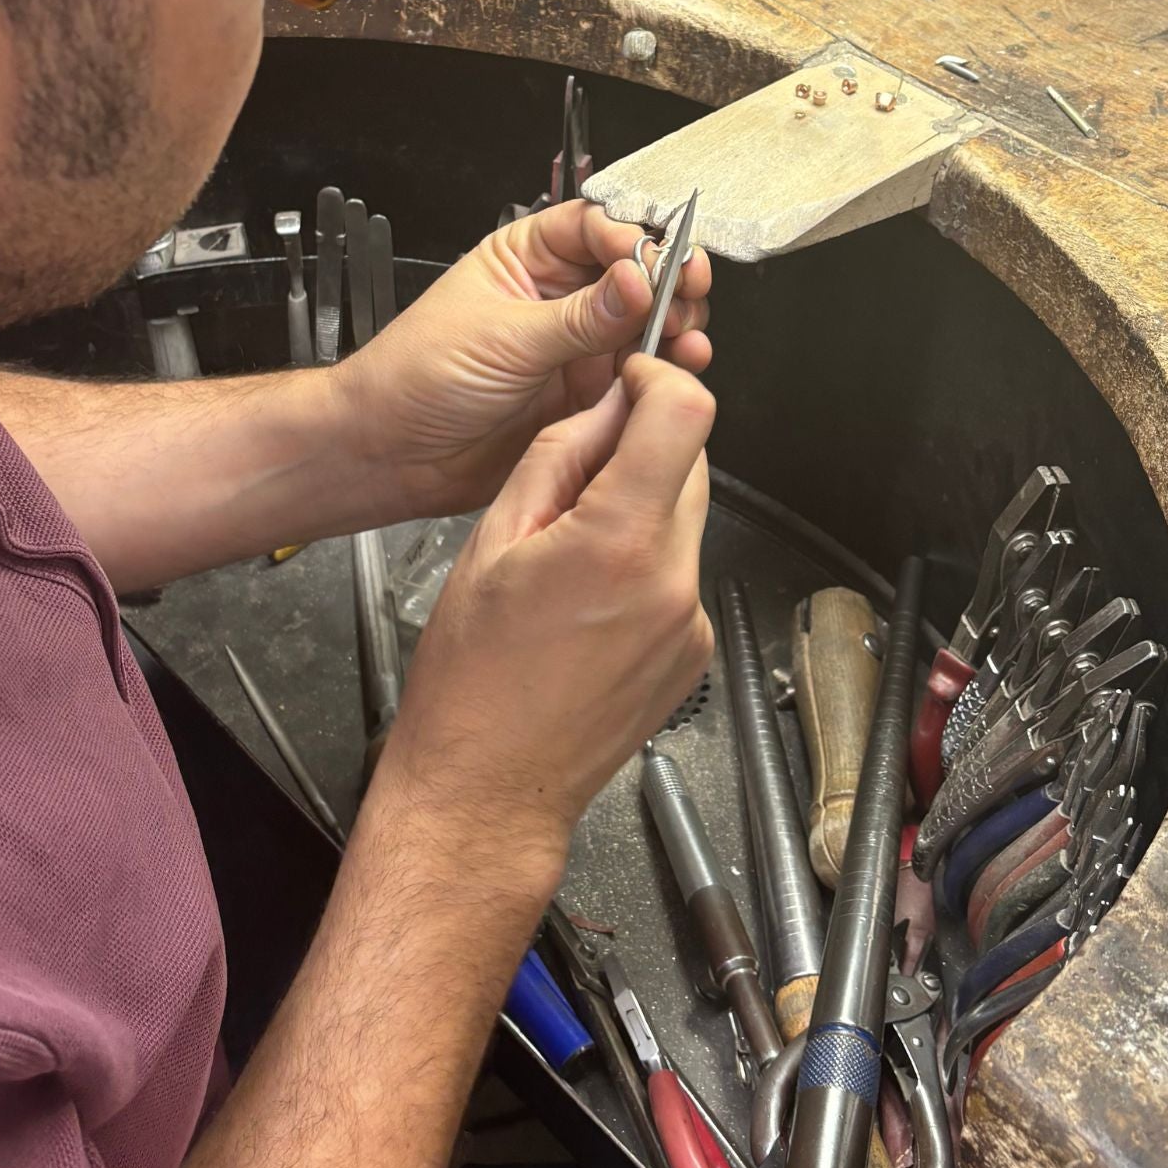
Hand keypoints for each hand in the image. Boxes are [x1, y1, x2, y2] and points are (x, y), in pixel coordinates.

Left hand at [334, 200, 710, 519]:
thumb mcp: (503, 338)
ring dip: (674, 326)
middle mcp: (557, 297)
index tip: (658, 265)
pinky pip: (638, 376)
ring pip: (644, 324)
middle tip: (686, 297)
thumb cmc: (414, 379)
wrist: (391, 455)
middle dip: (668, 281)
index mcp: (526, 258)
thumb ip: (578, 316)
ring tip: (684, 338)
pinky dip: (664, 372)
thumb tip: (639, 282)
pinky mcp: (585, 396)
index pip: (598, 228)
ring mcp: (574, 347)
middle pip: (633, 272)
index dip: (635, 241)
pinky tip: (676, 369)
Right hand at [379, 354, 715, 867]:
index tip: (627, 385)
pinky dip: (645, 562)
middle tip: (571, 481)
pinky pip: (680, 572)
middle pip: (689, 461)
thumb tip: (606, 404)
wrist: (488, 786)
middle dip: (639, 448)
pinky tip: (587, 599)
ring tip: (568, 553)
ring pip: (685, 516)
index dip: (655, 380)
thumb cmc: (472, 682)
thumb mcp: (493, 539)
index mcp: (620, 542)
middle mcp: (674, 582)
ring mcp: (691, 623)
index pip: (687, 413)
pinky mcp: (695, 651)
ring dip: (640, 507)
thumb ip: (560, 456)